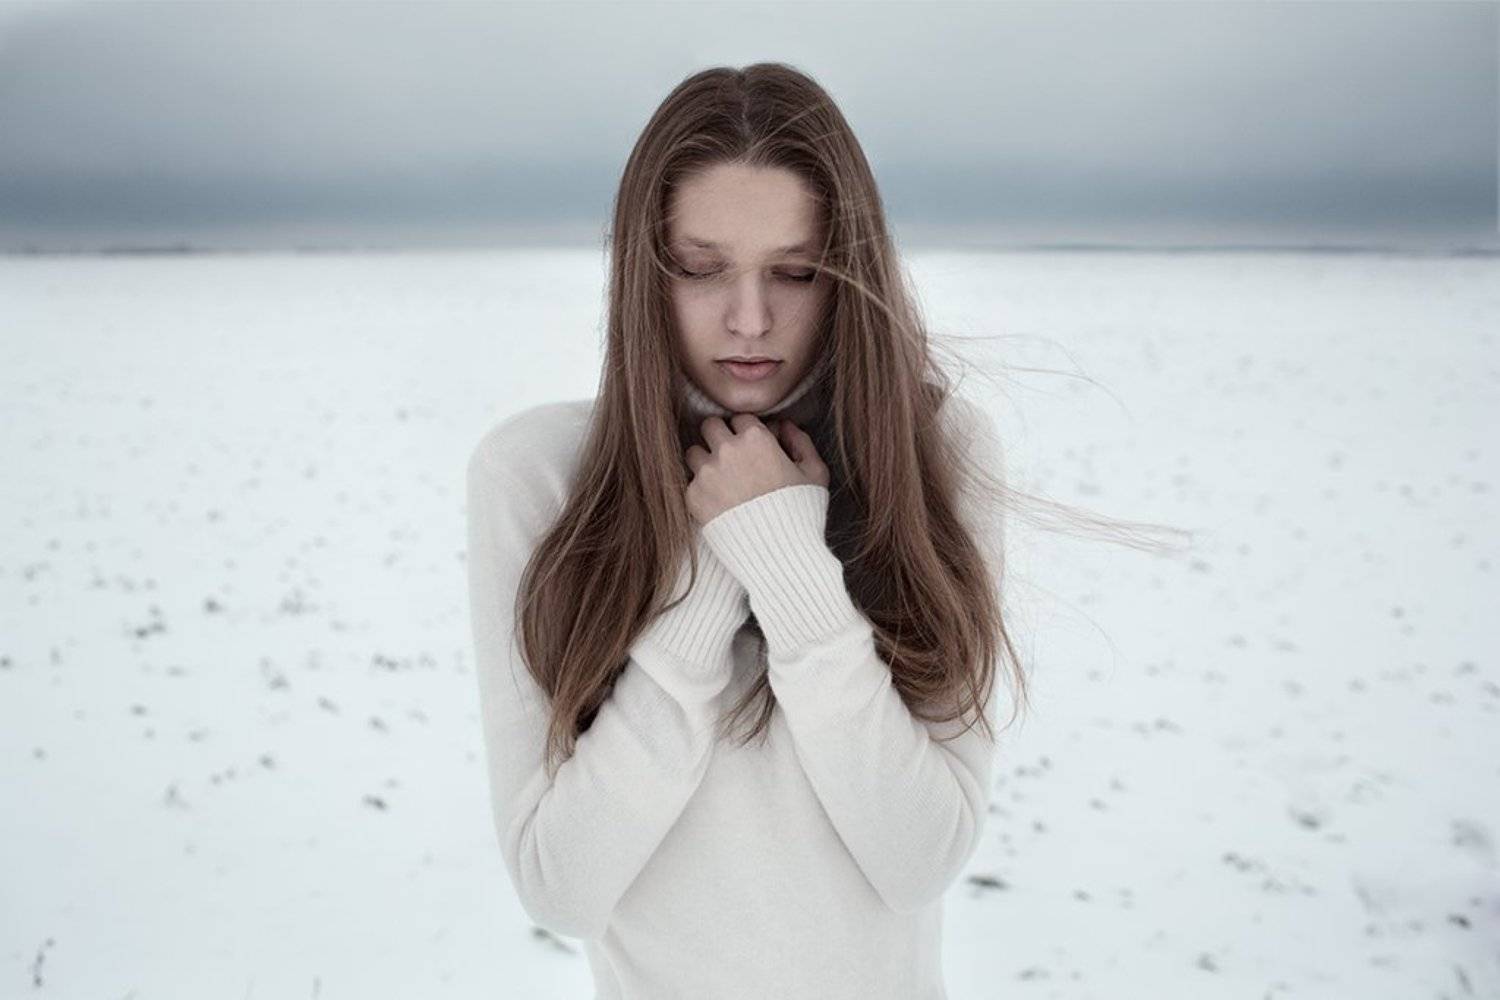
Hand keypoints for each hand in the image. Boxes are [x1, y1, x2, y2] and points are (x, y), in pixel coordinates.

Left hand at [684, 415, 829, 524]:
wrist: (780, 555)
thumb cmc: (802, 514)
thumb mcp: (815, 474)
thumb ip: (801, 443)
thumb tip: (786, 427)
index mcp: (756, 438)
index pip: (739, 418)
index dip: (745, 431)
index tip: (749, 446)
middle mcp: (727, 449)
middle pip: (709, 426)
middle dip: (718, 437)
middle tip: (728, 457)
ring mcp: (707, 473)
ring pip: (693, 453)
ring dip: (704, 462)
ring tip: (720, 480)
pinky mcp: (693, 497)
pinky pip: (690, 484)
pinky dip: (701, 491)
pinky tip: (718, 504)